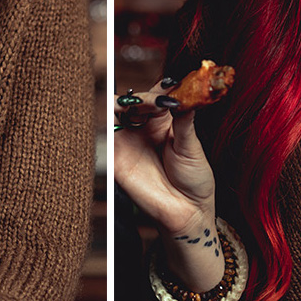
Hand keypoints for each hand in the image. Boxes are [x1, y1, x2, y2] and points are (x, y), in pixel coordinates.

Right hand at [111, 79, 217, 236]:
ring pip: (116, 111)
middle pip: (134, 100)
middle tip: (159, 101)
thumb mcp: (192, 147)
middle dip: (144, 98)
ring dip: (125, 104)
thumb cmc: (194, 180)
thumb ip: (184, 121)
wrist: (187, 212)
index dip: (160, 89)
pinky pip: (105, 133)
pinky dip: (108, 120)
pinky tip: (121, 116)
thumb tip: (184, 96)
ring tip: (143, 106)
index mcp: (163, 122)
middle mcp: (142, 128)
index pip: (156, 96)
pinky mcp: (115, 156)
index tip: (172, 87)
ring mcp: (127, 141)